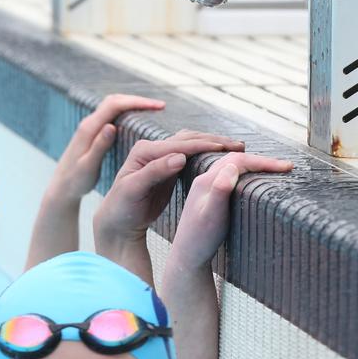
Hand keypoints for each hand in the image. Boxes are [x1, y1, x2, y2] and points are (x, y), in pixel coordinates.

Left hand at [47, 94, 166, 201]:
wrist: (61, 187)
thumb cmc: (75, 181)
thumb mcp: (88, 166)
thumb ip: (99, 146)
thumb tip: (111, 126)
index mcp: (89, 129)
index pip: (115, 105)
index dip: (137, 102)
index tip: (159, 106)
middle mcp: (89, 124)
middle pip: (115, 101)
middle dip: (138, 100)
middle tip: (160, 106)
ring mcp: (90, 127)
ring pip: (113, 106)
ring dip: (132, 104)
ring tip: (154, 110)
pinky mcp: (92, 133)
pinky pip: (111, 115)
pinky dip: (126, 112)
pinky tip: (139, 120)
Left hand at [93, 130, 245, 248]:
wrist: (118, 219)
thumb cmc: (122, 207)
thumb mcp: (134, 190)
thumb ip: (155, 172)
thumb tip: (179, 156)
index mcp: (144, 151)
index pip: (180, 145)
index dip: (203, 145)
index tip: (226, 148)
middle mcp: (152, 148)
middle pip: (189, 139)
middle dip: (215, 140)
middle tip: (240, 145)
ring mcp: (161, 156)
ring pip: (192, 143)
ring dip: (214, 143)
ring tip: (237, 147)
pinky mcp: (168, 165)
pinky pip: (192, 153)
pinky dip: (208, 152)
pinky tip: (223, 155)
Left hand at [168, 152, 293, 270]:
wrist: (187, 254)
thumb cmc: (201, 238)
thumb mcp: (213, 215)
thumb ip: (220, 190)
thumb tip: (232, 167)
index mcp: (206, 181)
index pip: (238, 161)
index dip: (263, 162)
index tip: (286, 167)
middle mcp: (204, 180)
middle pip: (236, 159)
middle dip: (262, 161)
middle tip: (286, 167)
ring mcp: (205, 187)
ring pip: (232, 165)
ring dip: (254, 164)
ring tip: (275, 169)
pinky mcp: (209, 195)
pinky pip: (229, 174)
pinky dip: (246, 172)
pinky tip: (254, 178)